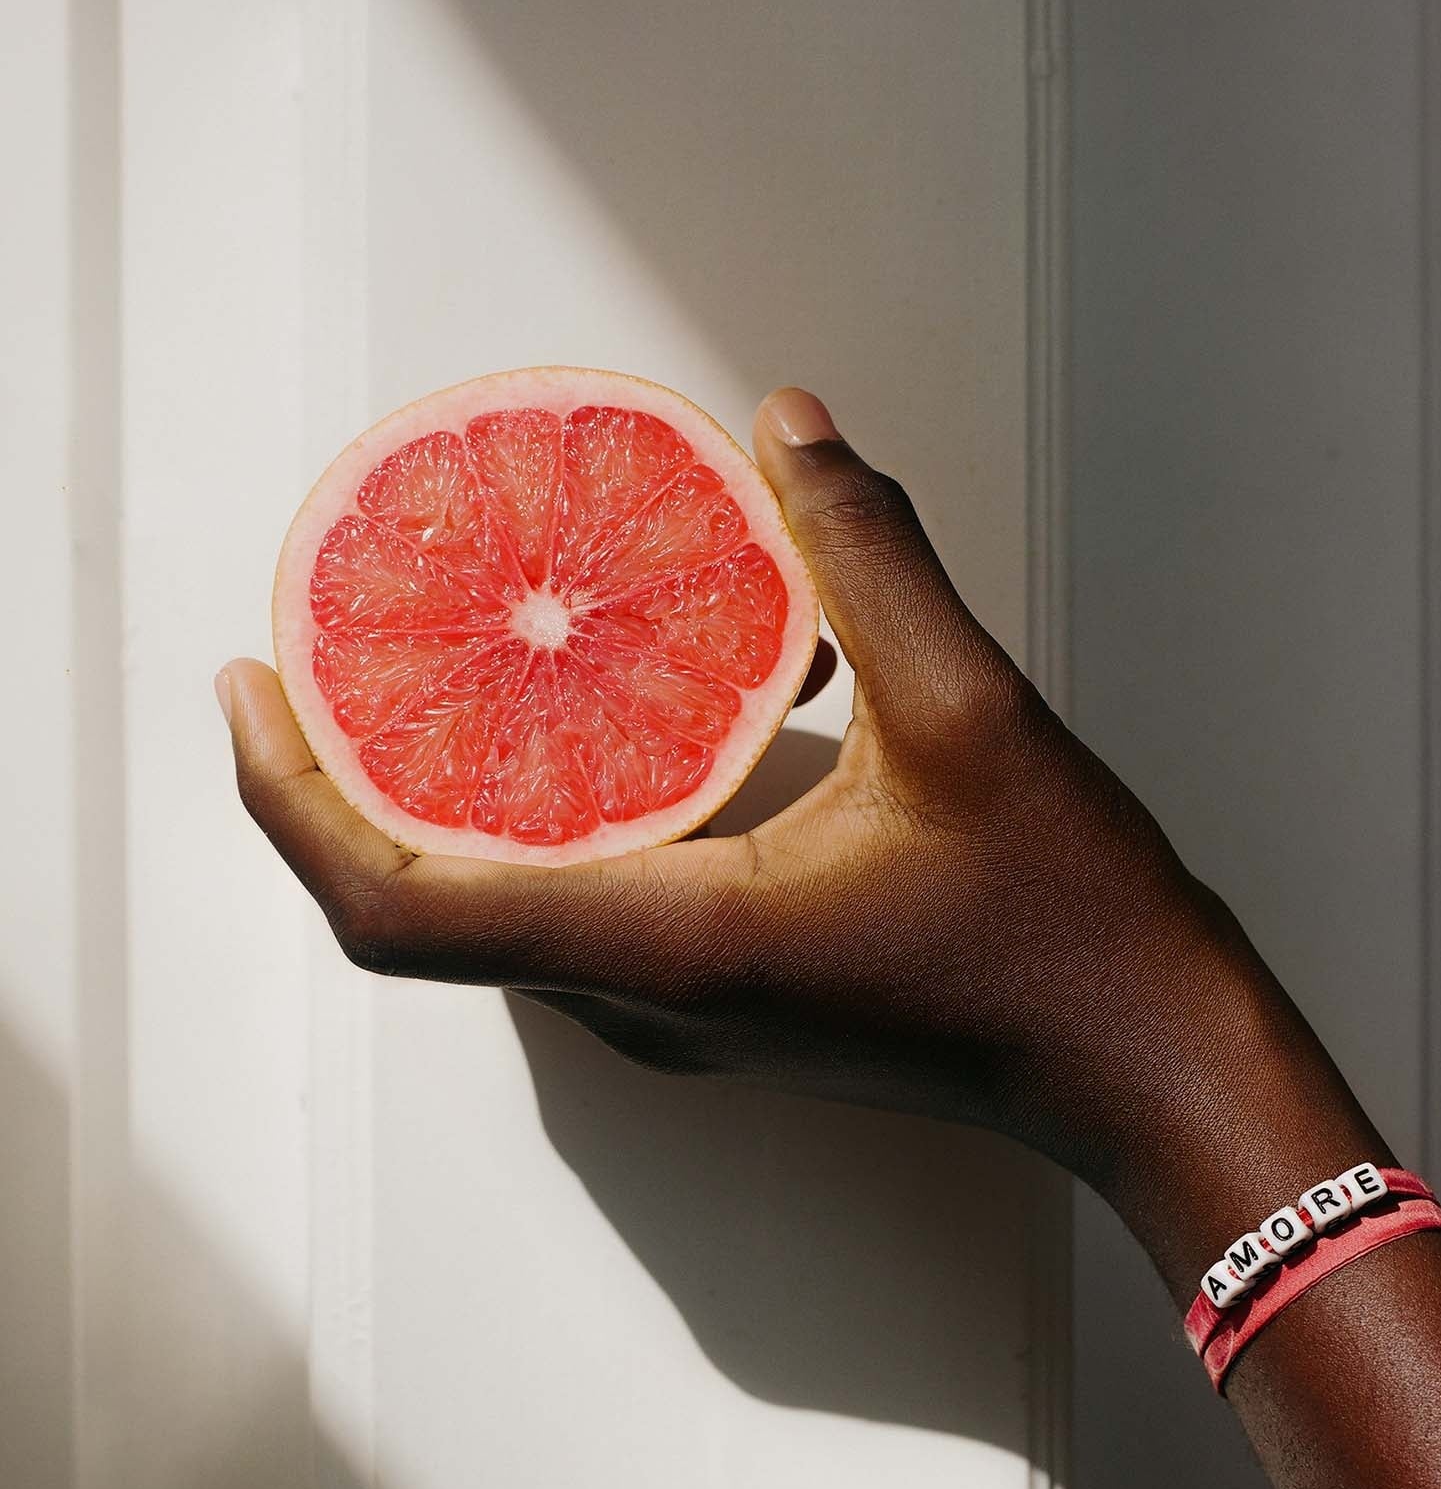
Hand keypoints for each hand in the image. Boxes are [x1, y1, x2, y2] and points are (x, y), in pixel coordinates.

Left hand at [220, 387, 1364, 1273]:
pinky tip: (580, 717)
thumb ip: (869, 556)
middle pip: (416, 910)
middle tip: (319, 641)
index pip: (400, 906)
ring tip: (423, 660)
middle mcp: (645, 1000)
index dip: (290, 801)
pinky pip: (568, 913)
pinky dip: (531, 821)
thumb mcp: (975, 716)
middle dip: (336, 781)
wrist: (1144, 1063)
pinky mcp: (714, 1000)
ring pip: (491, 915)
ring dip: (433, 798)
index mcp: (672, 947)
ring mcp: (675, 1015)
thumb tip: (787, 425)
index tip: (248, 685)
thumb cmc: (1070, 929)